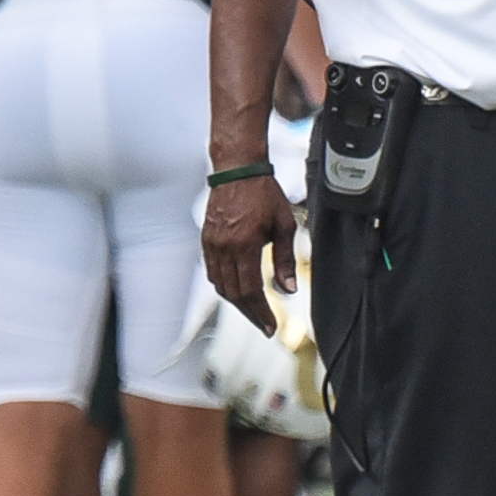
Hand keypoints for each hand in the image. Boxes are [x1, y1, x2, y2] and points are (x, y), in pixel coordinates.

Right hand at [201, 166, 297, 328]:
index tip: (270, 326)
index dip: (261, 312)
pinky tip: (237, 289)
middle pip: (233, 294)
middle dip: (250, 313)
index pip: (250, 291)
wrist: (238, 170)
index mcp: (244, 245)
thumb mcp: (284, 225)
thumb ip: (285, 260)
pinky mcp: (206, 240)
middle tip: (264, 325)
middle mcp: (224, 247)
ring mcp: (212, 244)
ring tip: (254, 310)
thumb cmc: (263, 192)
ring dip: (237, 301)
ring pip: (221, 285)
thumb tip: (289, 289)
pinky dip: (225, 285)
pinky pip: (213, 272)